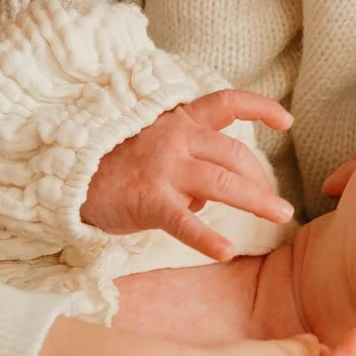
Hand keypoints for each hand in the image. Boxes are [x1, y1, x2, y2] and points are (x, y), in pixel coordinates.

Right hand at [83, 87, 293, 257]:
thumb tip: (212, 196)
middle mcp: (176, 139)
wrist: (68, 174)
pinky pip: (185, 222)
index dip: (261, 108)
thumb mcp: (153, 144)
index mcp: (179, 121)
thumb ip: (188, 158)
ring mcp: (164, 169)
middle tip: (278, 205)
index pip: (227, 103)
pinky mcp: (149, 200)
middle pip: (235, 154)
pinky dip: (208, 239)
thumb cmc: (112, 163)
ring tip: (280, 217)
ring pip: (224, 183)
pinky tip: (226, 252)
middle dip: (262, 179)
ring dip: (258, 201)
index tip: (287, 121)